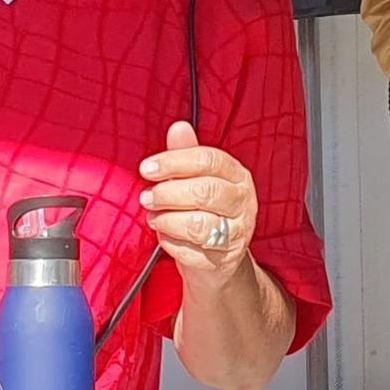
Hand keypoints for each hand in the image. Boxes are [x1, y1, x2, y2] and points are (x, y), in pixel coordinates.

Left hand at [140, 121, 256, 285]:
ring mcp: (236, 233)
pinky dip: (170, 243)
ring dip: (167, 220)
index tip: (147, 168)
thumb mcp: (197, 180)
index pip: (208, 160)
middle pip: (204, 191)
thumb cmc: (204, 212)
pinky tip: (165, 237)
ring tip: (154, 217)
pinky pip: (190, 252)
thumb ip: (187, 154)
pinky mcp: (223, 261)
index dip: (174, 161)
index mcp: (237, 176)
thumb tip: (178, 127)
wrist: (218, 261)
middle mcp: (243, 203)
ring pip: (197, 224)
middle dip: (168, 193)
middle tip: (147, 197)